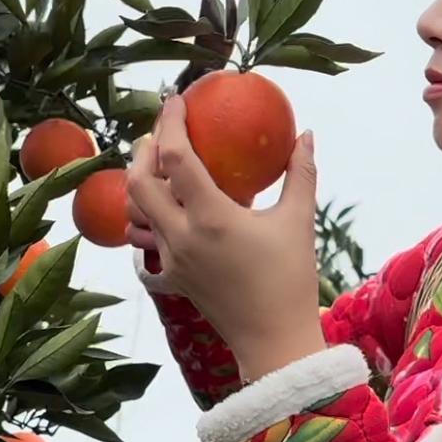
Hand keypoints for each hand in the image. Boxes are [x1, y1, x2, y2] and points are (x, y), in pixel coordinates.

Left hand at [126, 94, 322, 360]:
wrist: (275, 341)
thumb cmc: (291, 280)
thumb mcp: (299, 221)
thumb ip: (300, 173)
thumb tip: (305, 134)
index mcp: (211, 217)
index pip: (175, 157)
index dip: (170, 123)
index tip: (175, 100)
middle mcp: (182, 236)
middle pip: (138, 182)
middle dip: (142, 151)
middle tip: (160, 134)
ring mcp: (173, 261)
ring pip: (136, 215)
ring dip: (141, 187)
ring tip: (159, 171)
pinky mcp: (174, 281)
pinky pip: (147, 251)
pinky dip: (148, 230)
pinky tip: (163, 223)